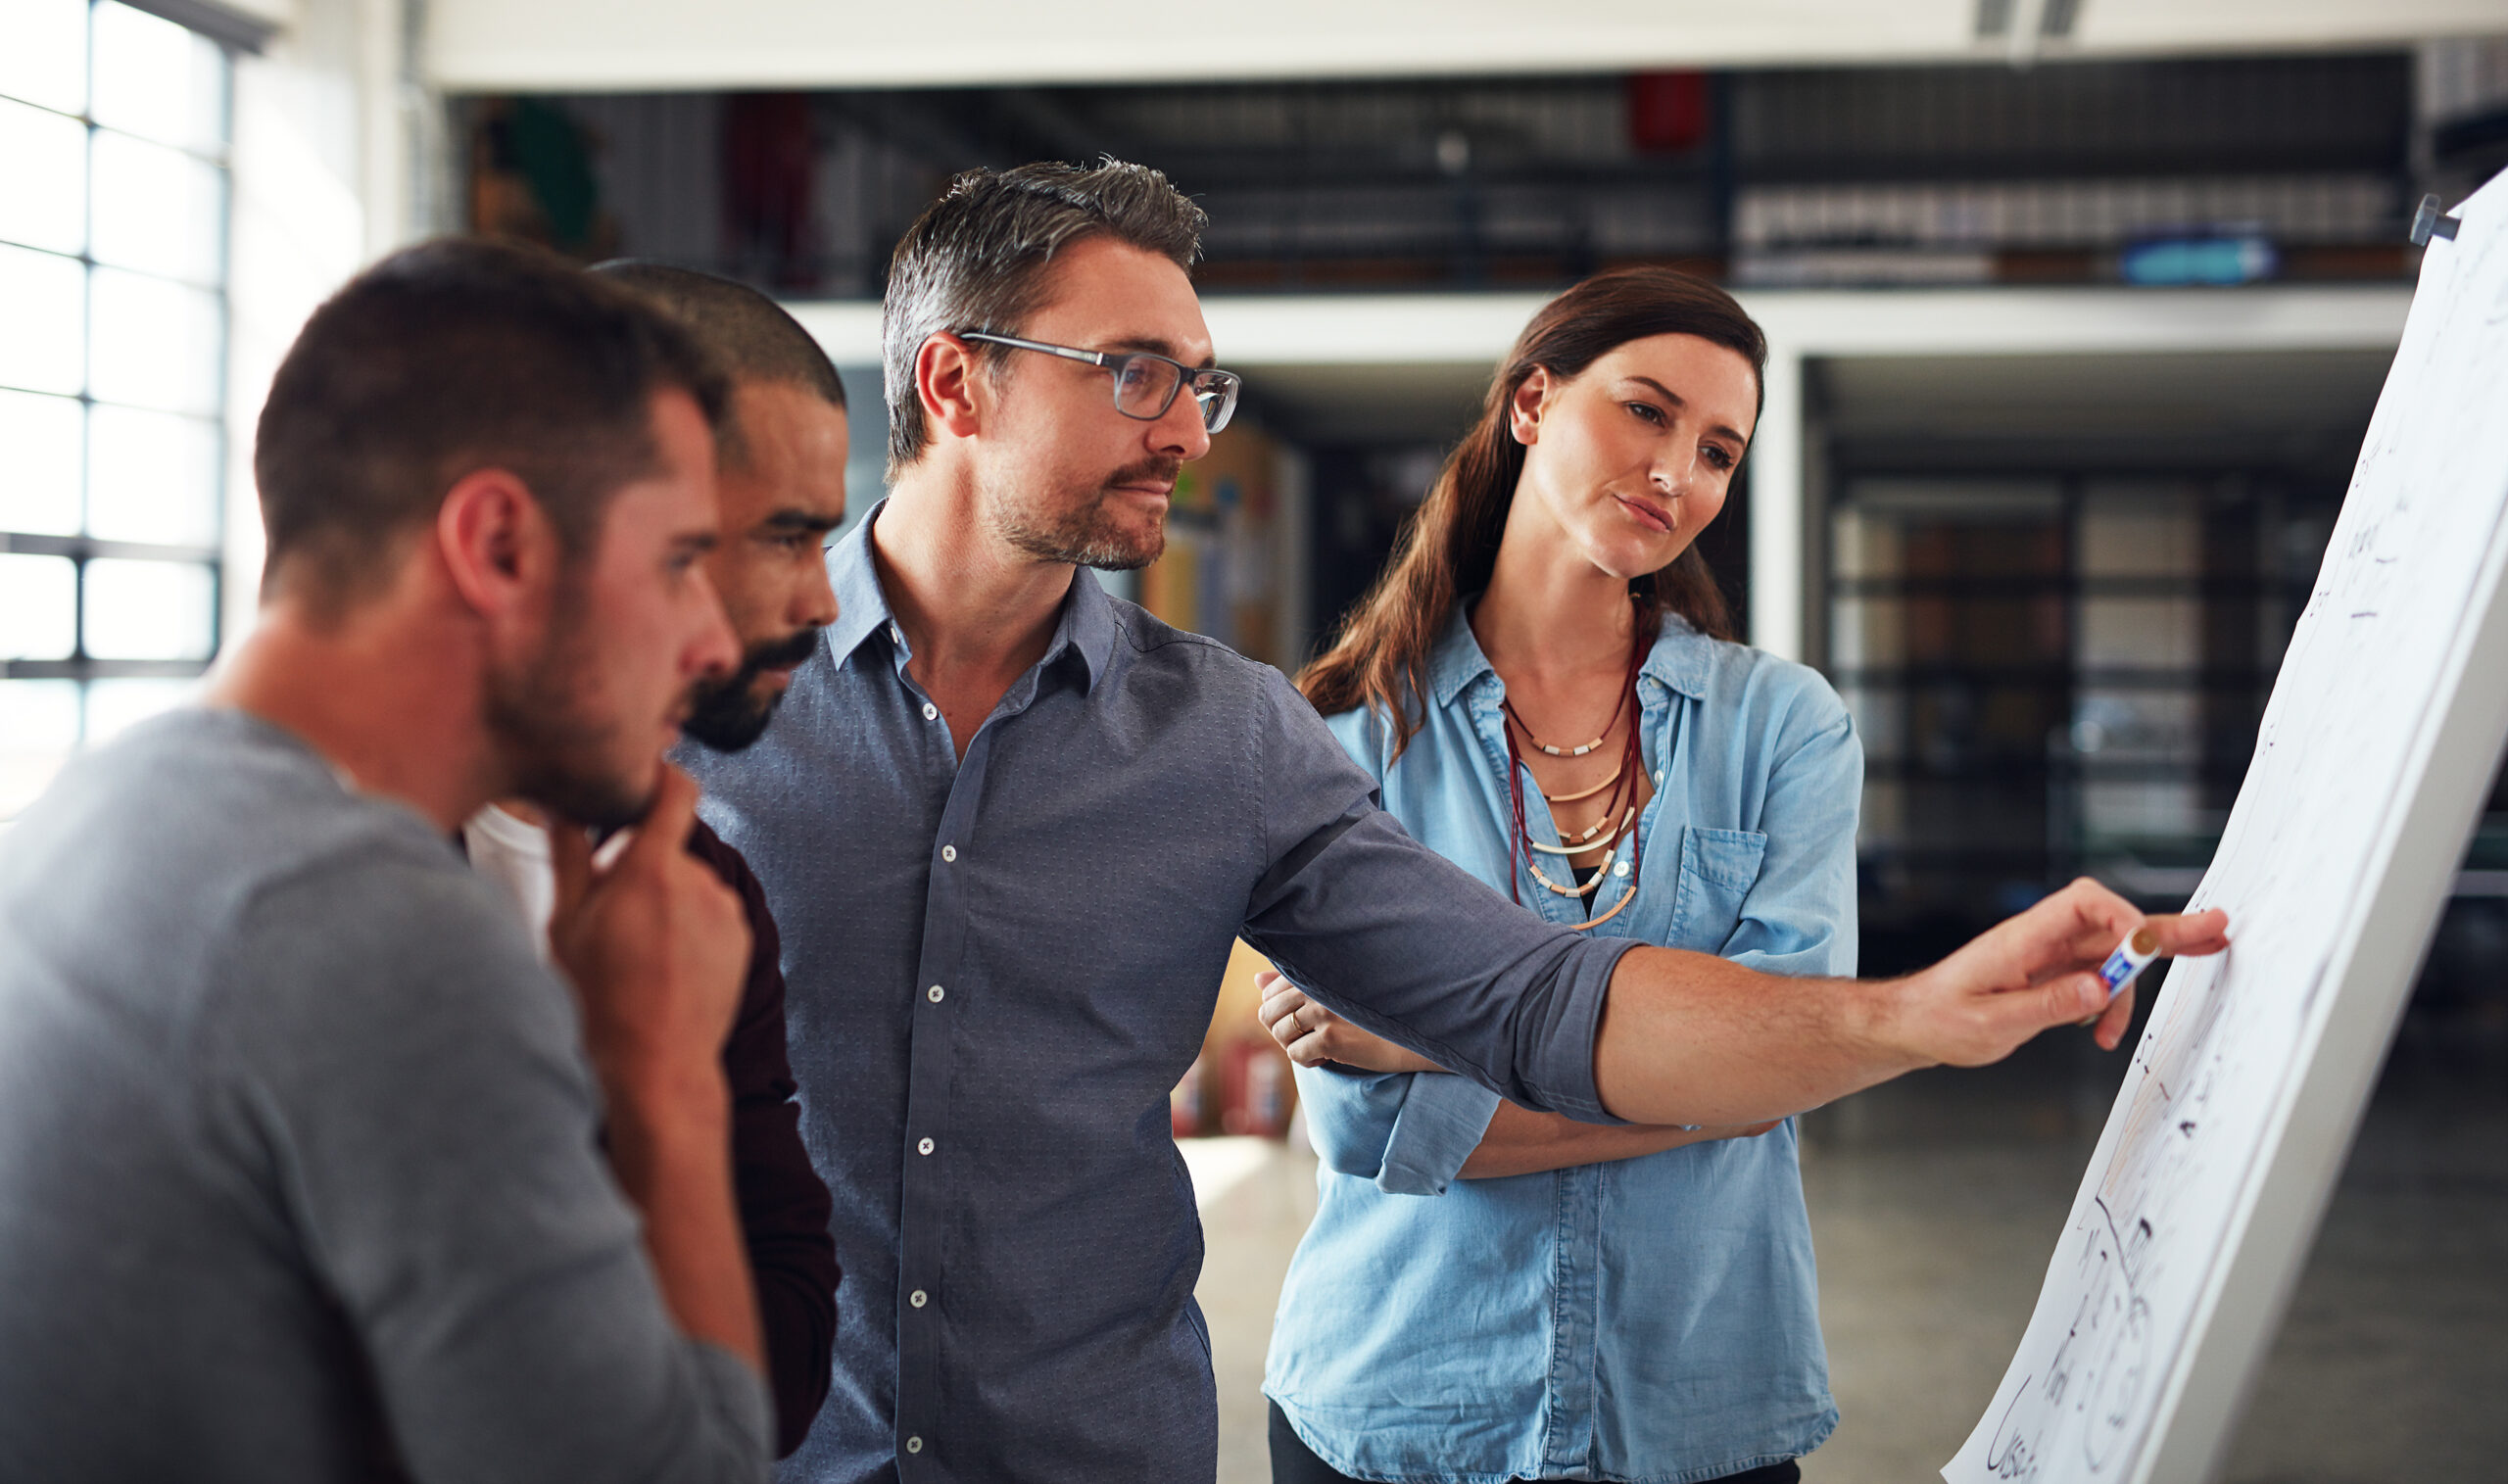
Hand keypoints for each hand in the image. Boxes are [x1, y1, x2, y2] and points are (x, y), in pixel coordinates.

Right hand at [546, 766, 751, 1105]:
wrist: (656, 1066)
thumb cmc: (599, 1001)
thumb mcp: (565, 925)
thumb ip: (569, 854)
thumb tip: (561, 803)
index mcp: (653, 871)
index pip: (676, 790)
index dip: (661, 776)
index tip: (642, 781)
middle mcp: (700, 883)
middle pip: (669, 848)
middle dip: (640, 866)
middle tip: (609, 914)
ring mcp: (727, 912)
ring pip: (688, 884)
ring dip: (665, 900)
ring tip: (636, 952)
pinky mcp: (743, 939)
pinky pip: (710, 913)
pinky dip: (688, 926)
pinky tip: (664, 966)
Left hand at [1256, 971, 1444, 1073]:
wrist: (1407, 1033)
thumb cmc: (1368, 1009)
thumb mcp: (1330, 990)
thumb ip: (1291, 982)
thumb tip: (1256, 979)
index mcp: (1313, 970)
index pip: (1268, 994)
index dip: (1279, 1013)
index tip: (1304, 1020)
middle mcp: (1315, 986)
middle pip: (1267, 1015)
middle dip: (1283, 1032)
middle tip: (1309, 1037)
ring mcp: (1322, 1011)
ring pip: (1280, 1036)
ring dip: (1296, 1047)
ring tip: (1321, 1046)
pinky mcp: (1330, 1037)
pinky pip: (1295, 1055)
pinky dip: (1309, 1062)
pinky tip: (1329, 1057)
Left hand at [1888, 878, 2230, 1064]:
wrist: (1913, 1025)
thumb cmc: (1939, 1019)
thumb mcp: (1991, 1023)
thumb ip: (2046, 1005)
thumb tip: (2098, 990)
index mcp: (2022, 938)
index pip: (2085, 904)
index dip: (2124, 918)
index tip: (2148, 950)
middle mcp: (2039, 940)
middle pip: (2112, 922)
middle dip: (2162, 931)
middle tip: (2214, 932)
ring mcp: (2046, 956)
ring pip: (2109, 955)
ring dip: (2127, 990)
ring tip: (2119, 1032)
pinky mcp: (2049, 976)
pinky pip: (2095, 978)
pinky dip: (2108, 1002)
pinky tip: (2099, 1029)